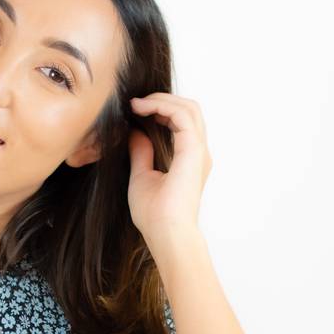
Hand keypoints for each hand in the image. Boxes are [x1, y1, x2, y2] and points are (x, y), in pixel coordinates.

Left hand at [126, 92, 212, 242]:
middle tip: (137, 102)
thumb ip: (141, 152)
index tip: (135, 110)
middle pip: (189, 110)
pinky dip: (162, 106)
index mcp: (189, 160)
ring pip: (189, 108)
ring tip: (138, 103)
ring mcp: (198, 151)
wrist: (165, 234)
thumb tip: (135, 131)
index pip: (182, 122)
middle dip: (163, 100)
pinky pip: (182, 115)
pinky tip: (142, 109)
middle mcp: (198, 153)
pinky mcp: (193, 151)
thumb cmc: (155, 215)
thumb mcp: (141, 176)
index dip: (161, 110)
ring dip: (162, 100)